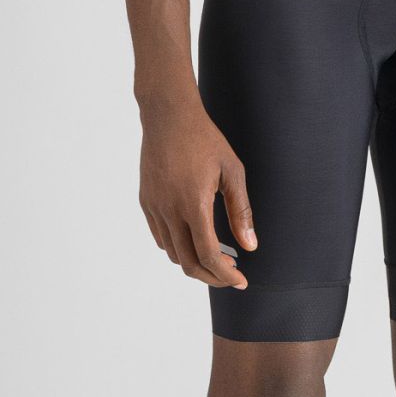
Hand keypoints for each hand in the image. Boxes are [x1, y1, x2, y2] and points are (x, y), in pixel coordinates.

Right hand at [138, 99, 257, 287]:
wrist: (169, 115)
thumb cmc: (205, 139)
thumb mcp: (232, 171)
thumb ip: (241, 211)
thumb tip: (250, 246)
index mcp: (193, 203)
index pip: (209, 255)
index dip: (226, 275)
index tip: (241, 281)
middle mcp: (169, 210)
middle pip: (188, 262)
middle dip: (211, 276)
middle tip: (231, 275)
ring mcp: (154, 207)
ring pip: (172, 253)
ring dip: (194, 262)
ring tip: (217, 257)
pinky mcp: (145, 201)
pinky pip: (160, 237)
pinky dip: (178, 247)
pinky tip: (194, 237)